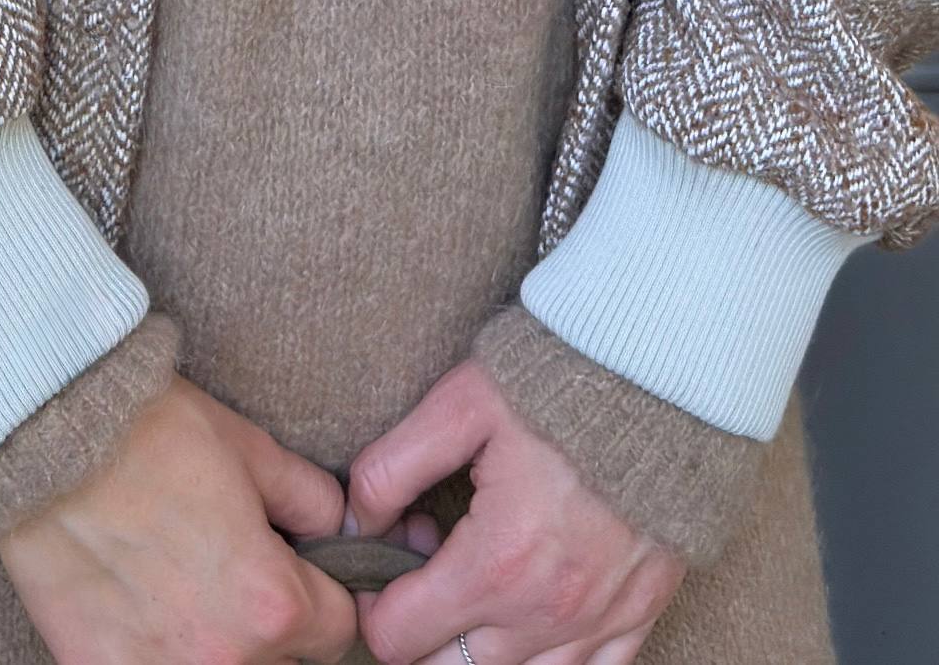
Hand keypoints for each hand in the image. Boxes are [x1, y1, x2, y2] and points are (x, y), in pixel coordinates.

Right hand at [0, 369, 360, 662]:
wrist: (51, 442)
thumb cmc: (152, 434)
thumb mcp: (254, 451)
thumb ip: (313, 500)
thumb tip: (341, 528)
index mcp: (272, 603)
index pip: (338, 631)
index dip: (326, 592)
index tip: (302, 570)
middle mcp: (224, 659)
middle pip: (283, 662)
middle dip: (274, 622)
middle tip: (238, 572)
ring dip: (224, 645)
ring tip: (193, 590)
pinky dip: (163, 654)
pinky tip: (147, 609)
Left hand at [344, 358, 686, 664]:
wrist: (661, 379)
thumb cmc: (557, 386)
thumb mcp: (458, 406)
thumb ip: (390, 469)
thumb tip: (356, 523)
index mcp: (496, 565)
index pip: (396, 640)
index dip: (375, 601)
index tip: (387, 561)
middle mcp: (547, 613)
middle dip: (424, 628)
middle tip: (433, 564)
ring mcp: (598, 624)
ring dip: (482, 646)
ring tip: (484, 581)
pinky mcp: (638, 615)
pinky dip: (550, 656)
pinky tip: (536, 608)